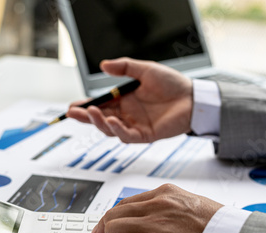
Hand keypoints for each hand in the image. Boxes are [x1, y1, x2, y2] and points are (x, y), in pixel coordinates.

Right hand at [67, 57, 192, 142]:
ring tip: (91, 112)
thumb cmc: (172, 84)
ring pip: (110, 129)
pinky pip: (126, 135)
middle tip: (73, 113)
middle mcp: (127, 114)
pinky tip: (112, 121)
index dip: (85, 106)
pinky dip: (118, 129)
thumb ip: (124, 67)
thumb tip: (104, 65)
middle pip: (100, 118)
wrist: (193, 98)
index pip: (100, 105)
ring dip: (99, 122)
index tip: (73, 106)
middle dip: (85, 116)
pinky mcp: (144, 135)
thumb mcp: (145, 70)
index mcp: (124, 100)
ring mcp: (134, 125)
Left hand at [92, 184, 222, 232]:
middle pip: (114, 213)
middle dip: (110, 232)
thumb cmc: (218, 228)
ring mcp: (156, 222)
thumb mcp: (192, 205)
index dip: (112, 218)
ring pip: (114, 228)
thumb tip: (153, 220)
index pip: (126, 203)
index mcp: (166, 193)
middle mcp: (157, 204)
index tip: (106, 228)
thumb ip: (169, 209)